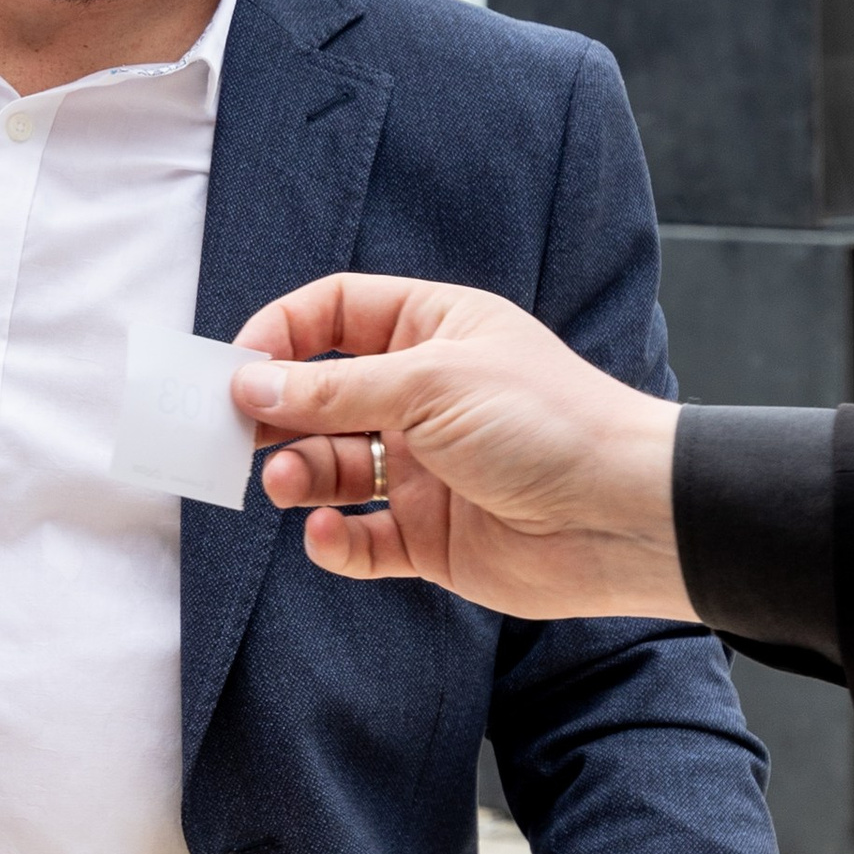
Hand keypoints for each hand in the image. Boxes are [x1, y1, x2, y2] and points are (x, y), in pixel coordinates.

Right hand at [227, 276, 688, 618]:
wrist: (624, 516)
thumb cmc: (547, 423)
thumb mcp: (429, 383)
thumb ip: (332, 390)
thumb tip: (248, 386)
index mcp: (433, 331)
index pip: (335, 314)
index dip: (281, 334)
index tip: (236, 367)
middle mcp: (424, 396)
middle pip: (321, 394)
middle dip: (274, 413)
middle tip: (229, 434)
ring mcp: (426, 467)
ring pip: (332, 467)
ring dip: (298, 474)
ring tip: (284, 484)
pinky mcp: (431, 536)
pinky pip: (362, 537)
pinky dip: (335, 540)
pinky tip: (328, 535)